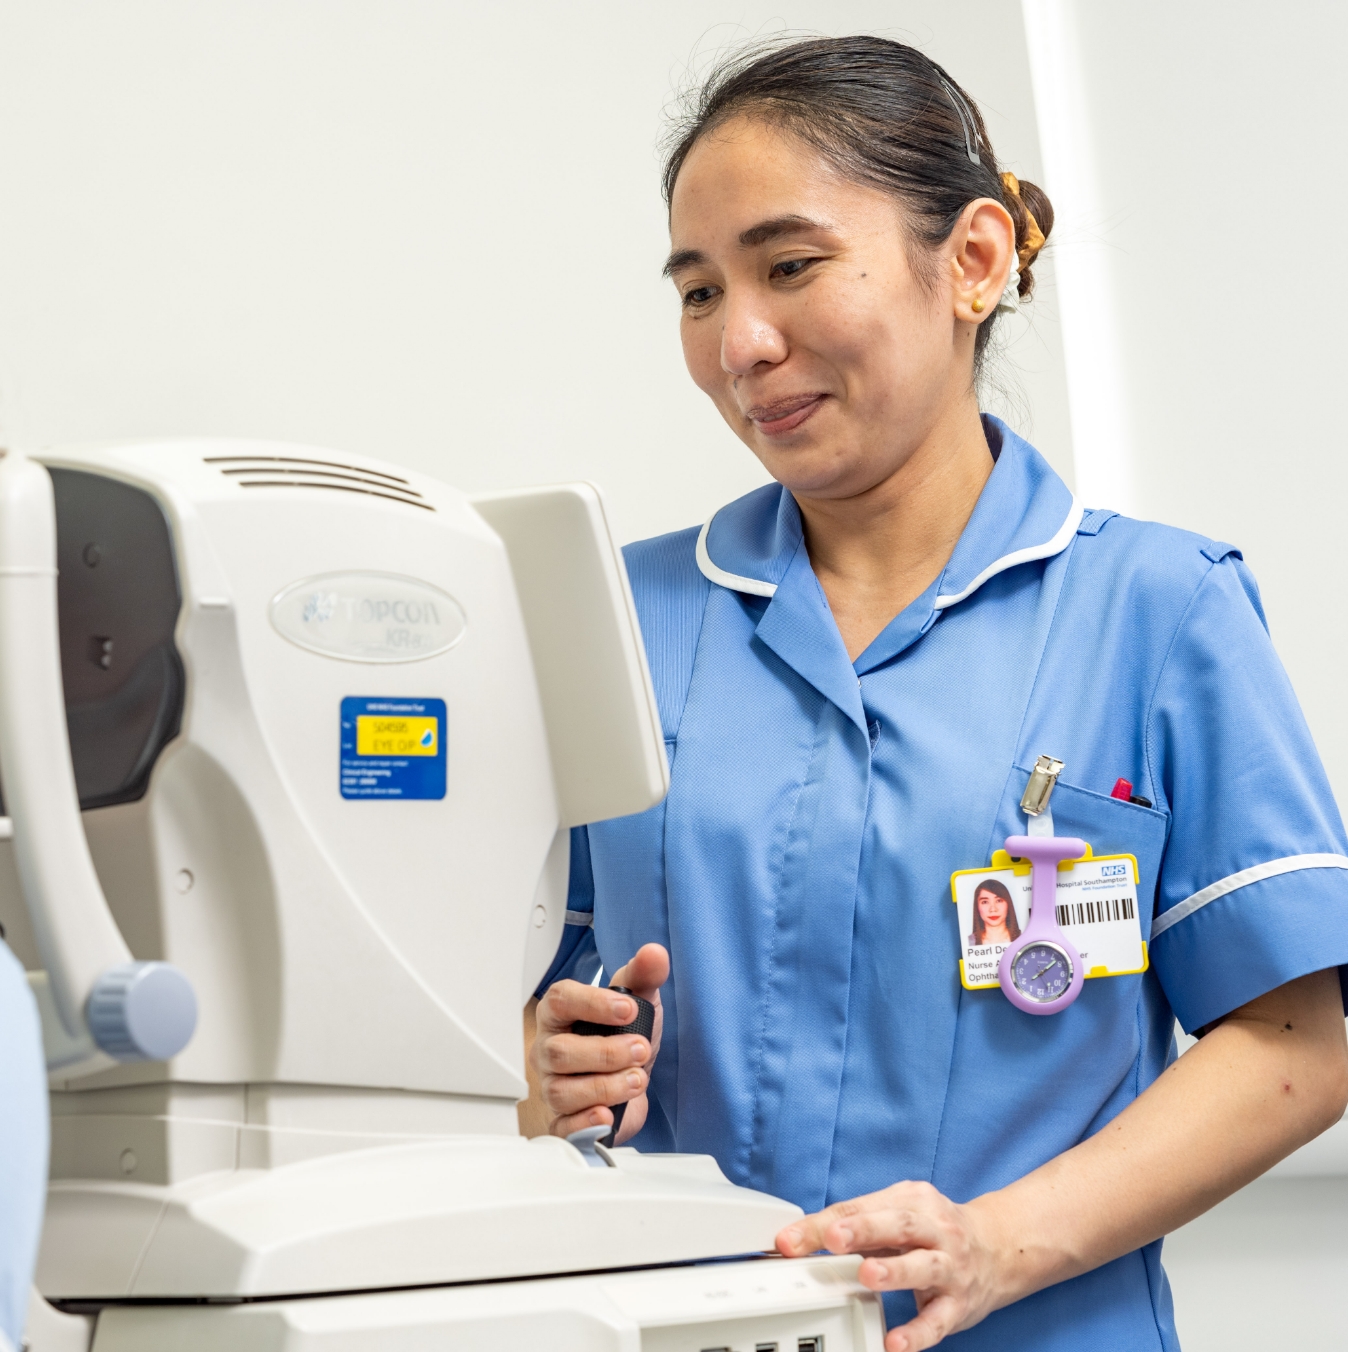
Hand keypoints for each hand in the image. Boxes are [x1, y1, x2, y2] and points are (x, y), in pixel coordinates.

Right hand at [530, 943, 667, 1141]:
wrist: (634, 1079)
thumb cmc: (625, 1036)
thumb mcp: (639, 1002)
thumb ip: (644, 976)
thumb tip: (654, 954)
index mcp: (560, 1014)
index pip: (560, 1000)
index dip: (592, 1004)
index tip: (627, 1008)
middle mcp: (550, 1050)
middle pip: (559, 1052)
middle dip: (605, 1052)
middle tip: (640, 1049)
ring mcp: (553, 1086)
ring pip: (562, 1091)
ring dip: (605, 1087)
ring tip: (637, 1079)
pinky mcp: (563, 1121)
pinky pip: (563, 1127)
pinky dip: (586, 1122)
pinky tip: (609, 1114)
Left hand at [776, 1181, 1004, 1351]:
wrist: (996, 1250)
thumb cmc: (932, 1231)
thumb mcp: (896, 1215)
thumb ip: (853, 1225)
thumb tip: (800, 1239)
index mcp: (912, 1200)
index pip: (862, 1207)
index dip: (825, 1223)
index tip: (790, 1240)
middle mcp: (934, 1229)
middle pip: (897, 1224)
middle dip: (863, 1229)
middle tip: (832, 1238)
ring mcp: (950, 1266)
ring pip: (924, 1266)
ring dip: (895, 1272)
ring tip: (867, 1276)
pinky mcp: (959, 1304)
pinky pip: (938, 1321)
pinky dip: (917, 1333)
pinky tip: (895, 1343)